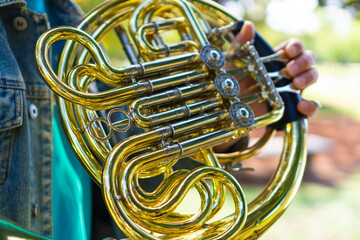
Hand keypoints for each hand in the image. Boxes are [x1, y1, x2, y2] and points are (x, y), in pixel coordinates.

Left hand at [215, 21, 318, 152]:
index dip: (295, 47)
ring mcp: (291, 90)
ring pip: (312, 77)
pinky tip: (301, 105)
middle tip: (289, 70)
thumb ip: (239, 45)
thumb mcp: (232, 65)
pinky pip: (311, 107)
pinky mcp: (292, 109)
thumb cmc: (232, 84)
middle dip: (303, 61)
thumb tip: (248, 26)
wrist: (230, 111)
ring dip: (308, 77)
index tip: (288, 51)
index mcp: (276, 59)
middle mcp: (287, 72)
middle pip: (308, 59)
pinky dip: (311, 105)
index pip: (293, 47)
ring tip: (295, 84)